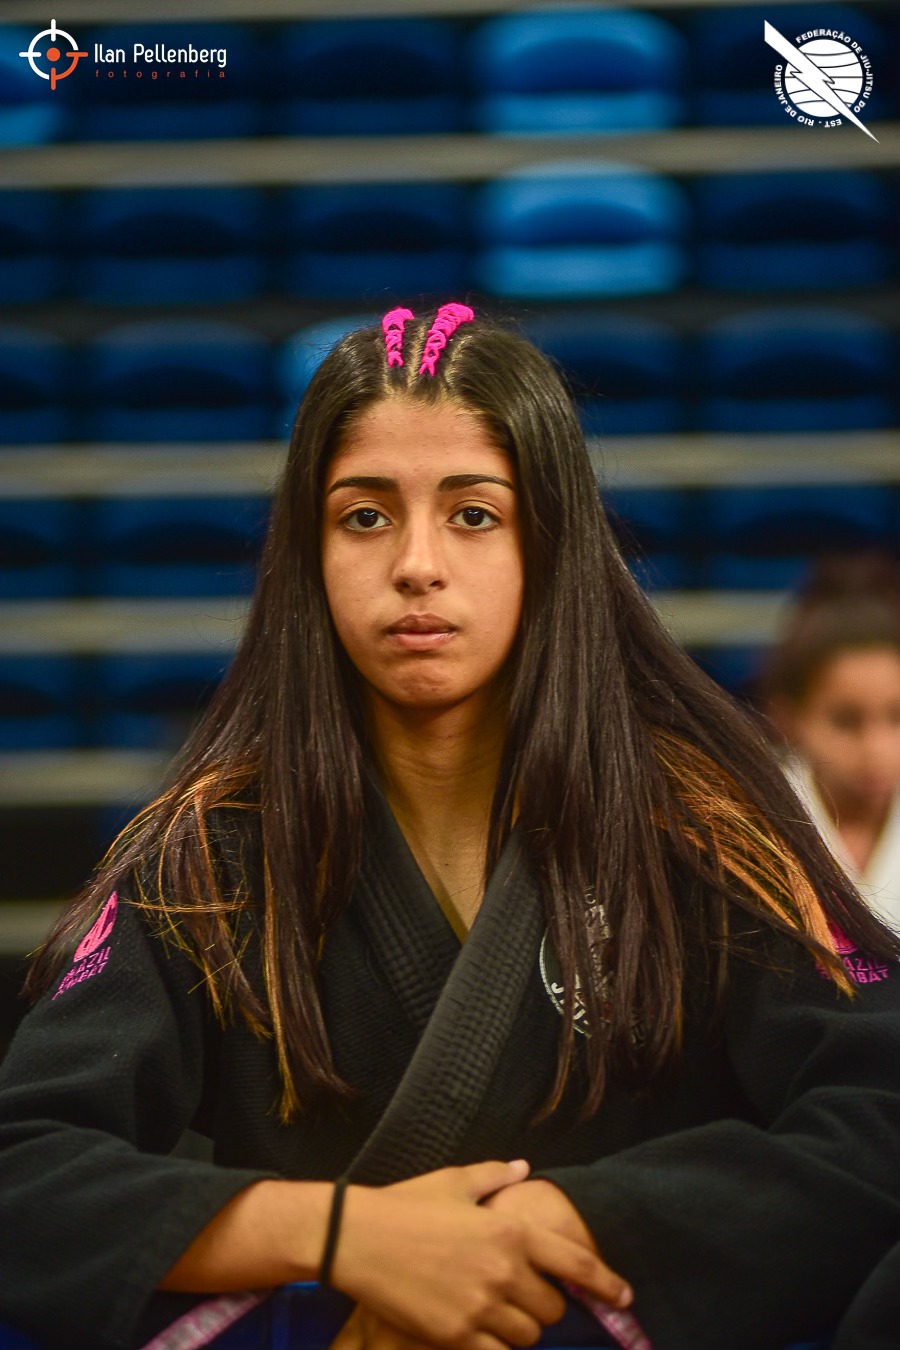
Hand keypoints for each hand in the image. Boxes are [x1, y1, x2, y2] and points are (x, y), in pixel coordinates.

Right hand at [331, 1160, 630, 1349]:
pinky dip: (494, 1346)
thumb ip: (495, 1176)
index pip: (574, 1263)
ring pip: (526, 1336)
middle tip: (521, 1294)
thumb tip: (523, 1167)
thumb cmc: (406, 1204)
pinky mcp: (455, 1335)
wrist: (357, 1238)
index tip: (626, 1297)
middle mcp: (503, 1270)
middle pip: (550, 1309)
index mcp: (509, 1230)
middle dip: (543, 1305)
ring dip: (519, 1328)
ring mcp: (480, 1307)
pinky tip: (480, 1331)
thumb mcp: (455, 1181)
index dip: (606, 1283)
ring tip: (497, 1312)